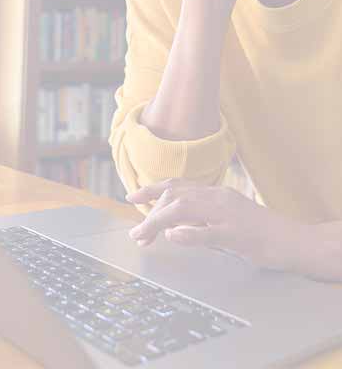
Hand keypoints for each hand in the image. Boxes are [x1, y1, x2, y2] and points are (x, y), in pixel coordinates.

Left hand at [126, 178, 305, 271]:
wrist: (294, 241)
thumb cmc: (257, 233)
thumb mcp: (223, 219)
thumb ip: (199, 218)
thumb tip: (171, 224)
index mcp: (215, 193)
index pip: (176, 185)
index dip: (151, 189)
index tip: (132, 197)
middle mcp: (218, 198)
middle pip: (174, 197)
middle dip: (150, 213)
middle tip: (138, 234)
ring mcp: (227, 215)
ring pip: (184, 208)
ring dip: (158, 221)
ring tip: (143, 235)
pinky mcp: (237, 235)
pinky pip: (208, 232)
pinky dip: (187, 233)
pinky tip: (172, 236)